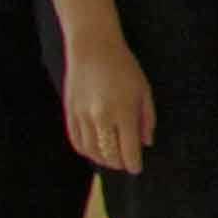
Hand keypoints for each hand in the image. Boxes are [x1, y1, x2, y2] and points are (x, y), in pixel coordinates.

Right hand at [62, 34, 154, 175]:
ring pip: (91, 151)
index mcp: (123, 112)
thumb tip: (146, 143)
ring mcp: (82, 116)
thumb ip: (146, 119)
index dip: (133, 164)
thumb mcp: (144, 91)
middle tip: (126, 164)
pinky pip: (76, 141)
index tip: (137, 169)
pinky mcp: (70, 113)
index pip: (128, 150)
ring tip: (111, 159)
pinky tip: (94, 151)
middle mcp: (101, 118)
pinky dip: (85, 151)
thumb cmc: (124, 68)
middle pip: (109, 154)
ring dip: (102, 160)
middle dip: (119, 163)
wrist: (93, 49)